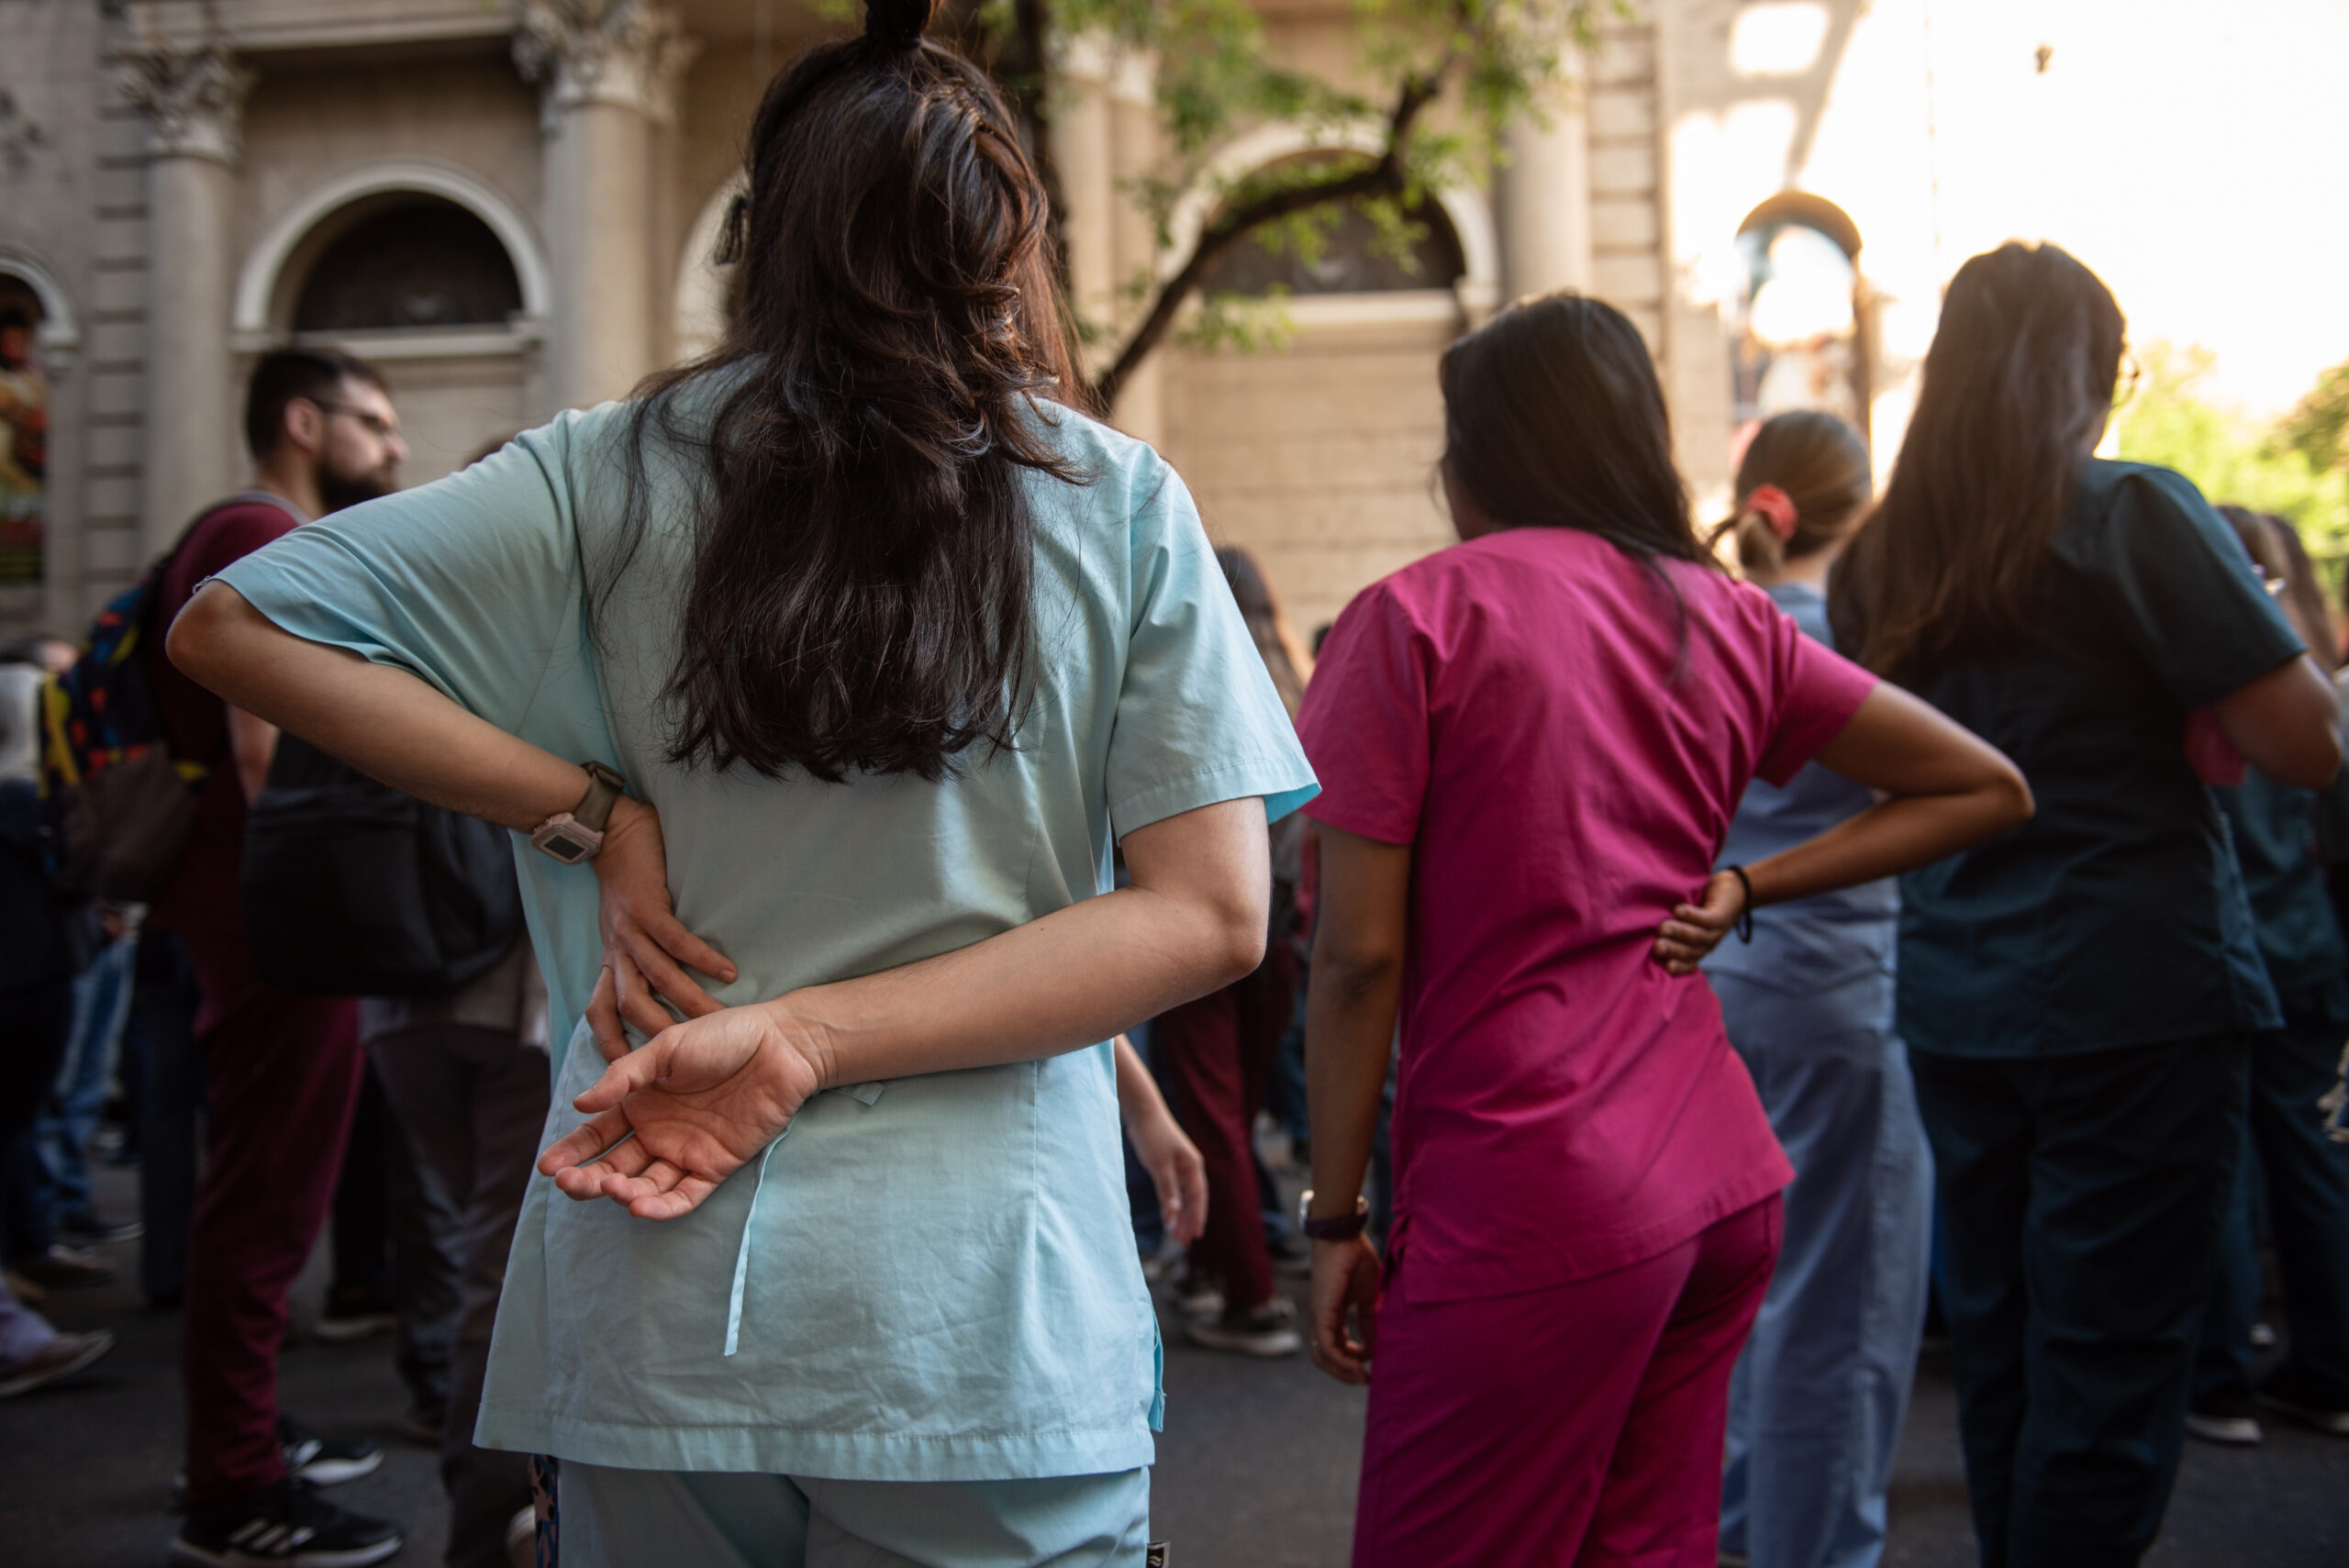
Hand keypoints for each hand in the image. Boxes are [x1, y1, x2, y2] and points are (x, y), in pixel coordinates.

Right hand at [535, 1002, 825, 1219]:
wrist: (781, 1044)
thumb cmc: (724, 1036)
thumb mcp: (667, 1048)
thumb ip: (625, 1077)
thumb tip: (579, 1105)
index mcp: (640, 1102)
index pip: (597, 1134)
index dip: (571, 1151)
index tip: (547, 1167)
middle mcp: (658, 1132)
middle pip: (614, 1165)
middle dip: (588, 1178)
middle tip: (570, 1182)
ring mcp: (685, 1152)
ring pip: (645, 1185)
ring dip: (623, 1192)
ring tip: (609, 1187)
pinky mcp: (716, 1167)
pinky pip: (684, 1195)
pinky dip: (661, 1206)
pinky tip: (638, 1207)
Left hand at [590, 795, 737, 1061]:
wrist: (609, 830)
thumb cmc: (624, 879)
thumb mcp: (620, 927)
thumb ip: (634, 958)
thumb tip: (661, 991)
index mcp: (609, 958)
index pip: (599, 1012)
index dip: (610, 1044)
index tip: (632, 1076)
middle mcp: (616, 949)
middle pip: (631, 1005)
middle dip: (660, 1035)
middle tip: (693, 1064)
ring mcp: (630, 929)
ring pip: (657, 978)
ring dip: (689, 1002)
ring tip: (721, 1022)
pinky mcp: (648, 907)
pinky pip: (675, 940)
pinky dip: (701, 958)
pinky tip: (728, 971)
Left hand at [1125, 1100, 1208, 1246]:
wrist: (1142, 1113)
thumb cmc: (1152, 1136)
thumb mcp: (1159, 1165)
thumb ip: (1167, 1189)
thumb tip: (1175, 1213)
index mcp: (1193, 1167)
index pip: (1199, 1197)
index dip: (1198, 1216)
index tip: (1196, 1235)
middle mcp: (1189, 1168)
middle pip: (1192, 1200)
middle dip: (1188, 1220)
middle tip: (1183, 1241)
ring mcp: (1179, 1167)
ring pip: (1182, 1197)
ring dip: (1180, 1215)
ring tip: (1175, 1235)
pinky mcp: (1167, 1166)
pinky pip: (1173, 1191)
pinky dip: (1171, 1204)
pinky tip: (1166, 1218)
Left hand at [1306, 1234, 1381, 1384]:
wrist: (1344, 1235)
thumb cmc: (1355, 1257)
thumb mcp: (1367, 1295)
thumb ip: (1368, 1318)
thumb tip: (1375, 1341)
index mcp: (1332, 1315)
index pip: (1336, 1348)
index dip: (1352, 1361)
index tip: (1372, 1367)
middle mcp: (1321, 1319)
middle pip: (1325, 1358)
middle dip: (1345, 1373)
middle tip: (1365, 1379)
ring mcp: (1319, 1317)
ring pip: (1322, 1357)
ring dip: (1343, 1372)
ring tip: (1363, 1377)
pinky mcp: (1322, 1313)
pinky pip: (1327, 1347)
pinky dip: (1342, 1361)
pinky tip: (1360, 1366)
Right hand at [1653, 869, 1746, 975]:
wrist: (1733, 891)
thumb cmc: (1701, 906)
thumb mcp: (1685, 921)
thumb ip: (1668, 925)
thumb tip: (1638, 927)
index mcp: (1696, 949)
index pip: (1686, 964)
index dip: (1677, 967)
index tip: (1664, 967)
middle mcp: (1706, 945)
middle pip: (1690, 952)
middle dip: (1672, 950)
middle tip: (1657, 947)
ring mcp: (1716, 932)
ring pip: (1698, 936)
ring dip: (1680, 932)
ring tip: (1663, 927)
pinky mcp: (1721, 916)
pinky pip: (1707, 919)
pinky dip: (1693, 916)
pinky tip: (1679, 910)